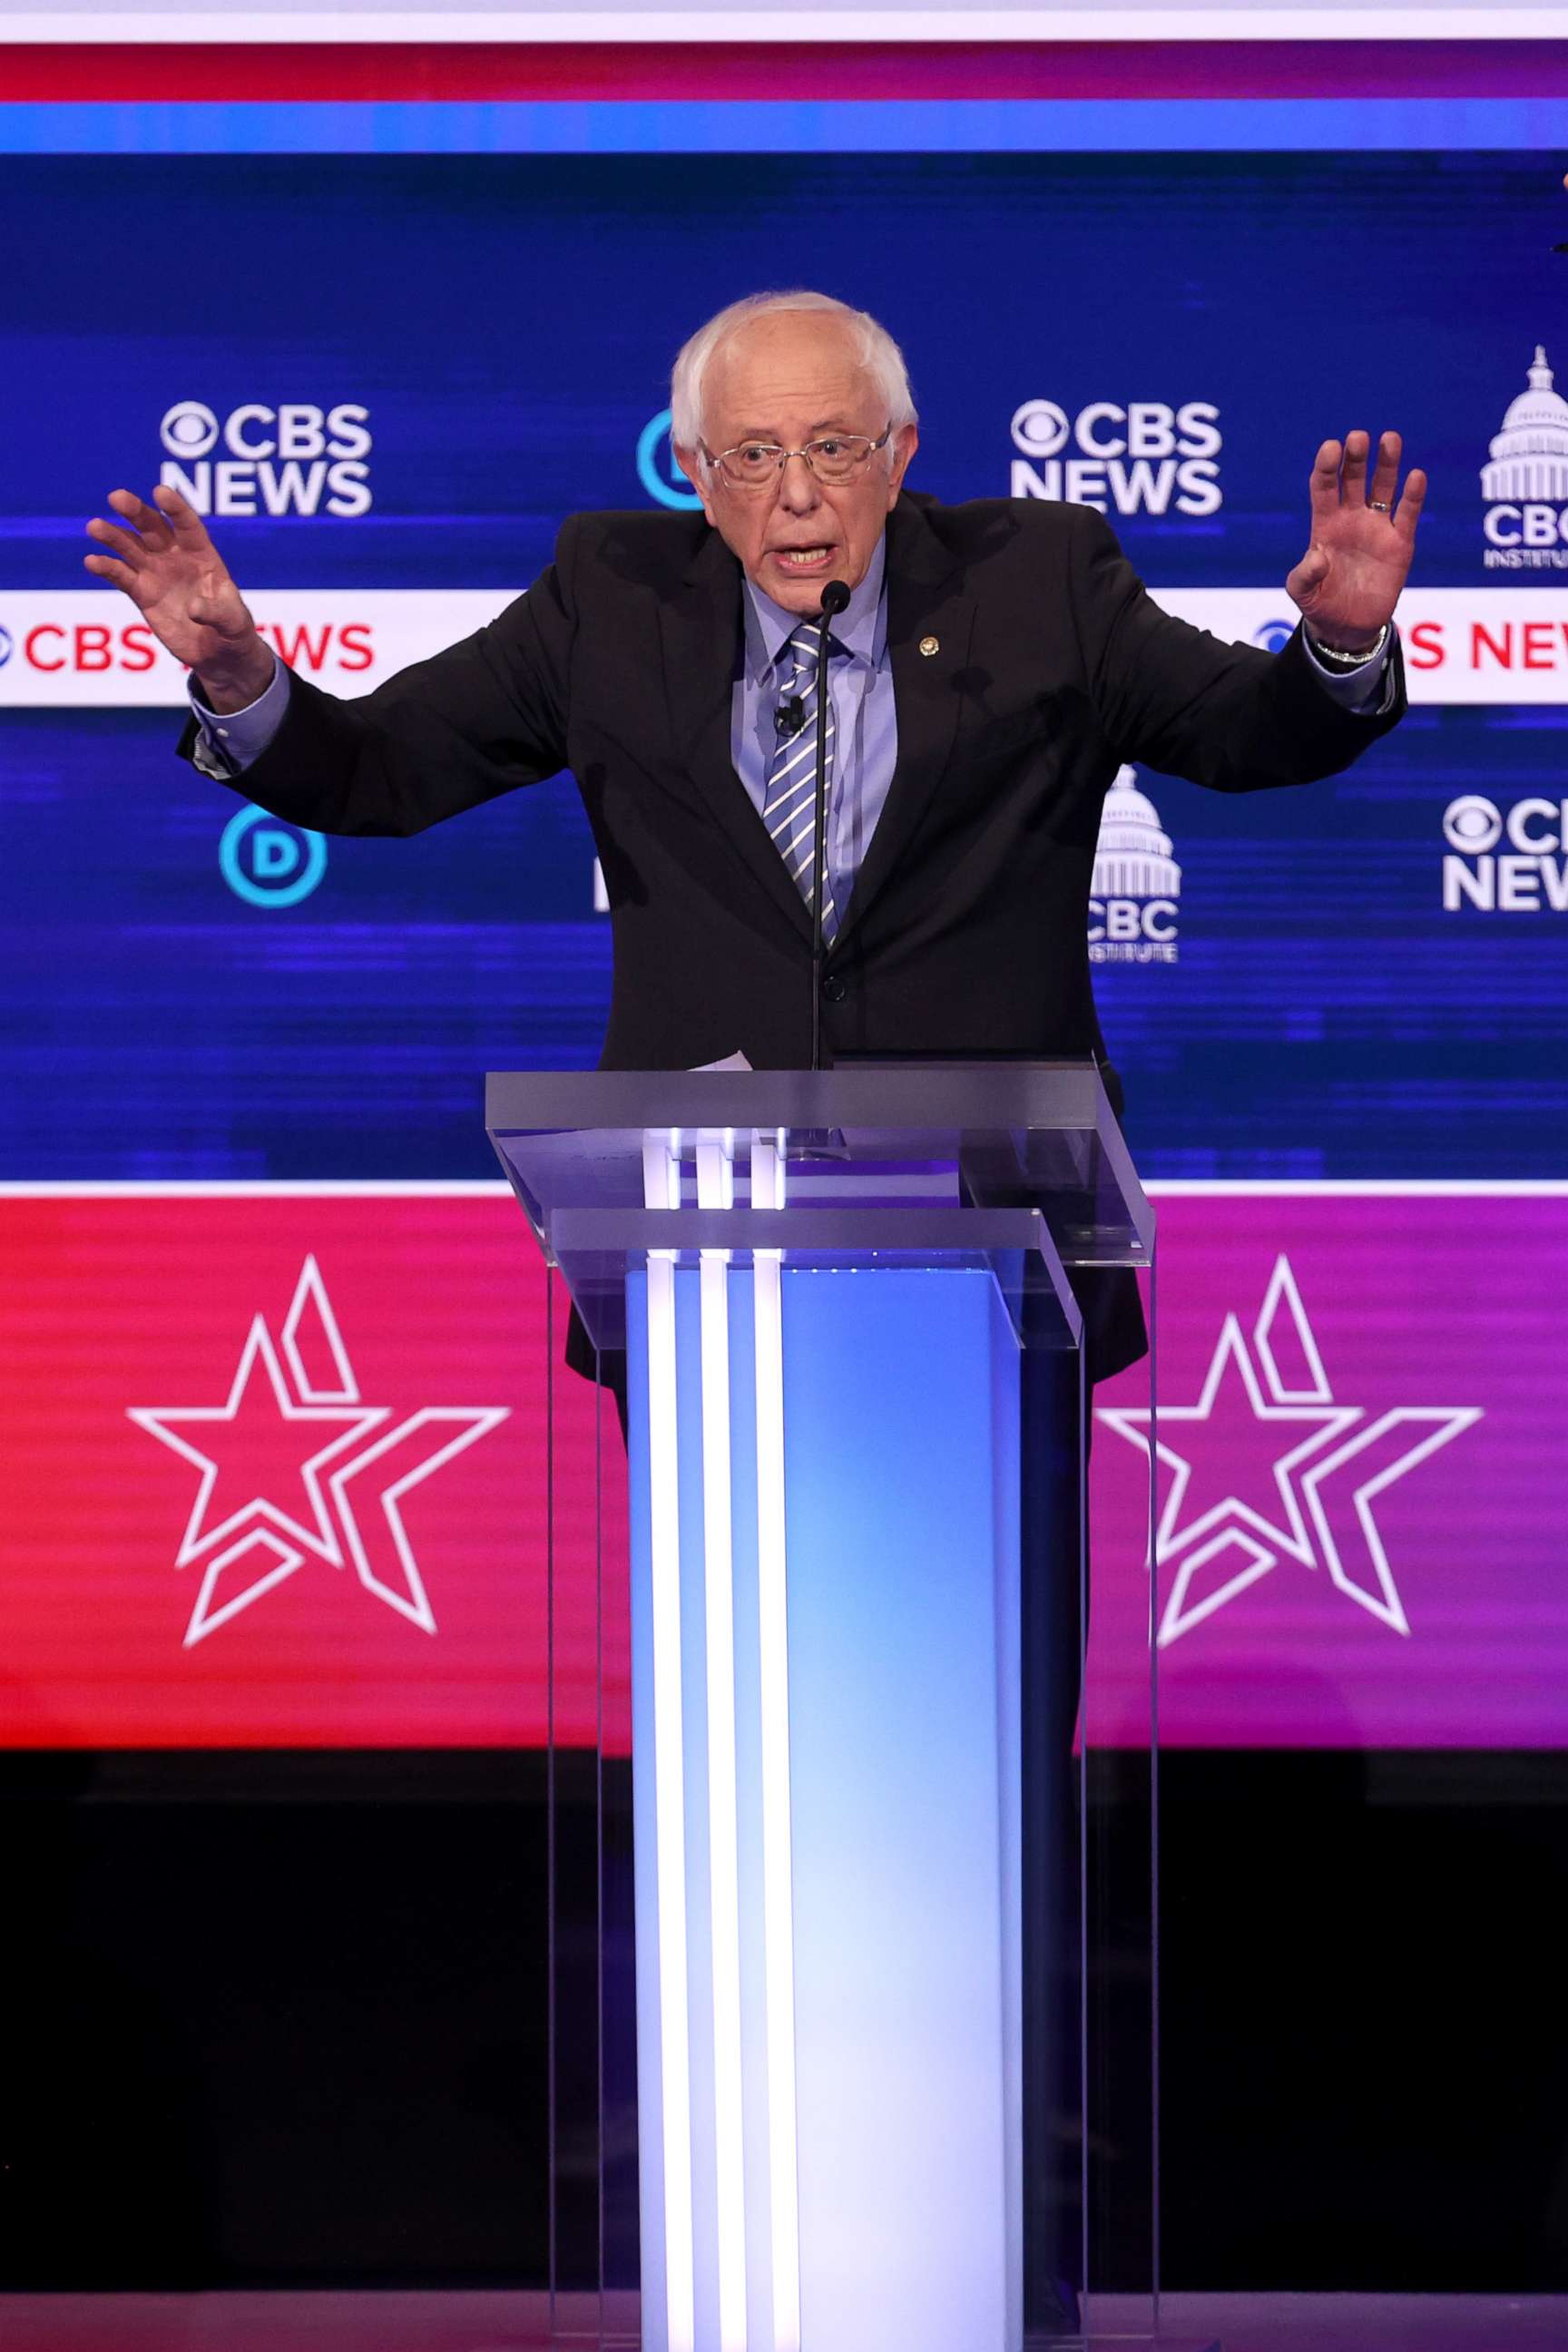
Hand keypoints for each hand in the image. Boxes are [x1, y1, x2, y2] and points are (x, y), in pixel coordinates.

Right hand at [83, 486, 272, 709]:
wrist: (217, 653)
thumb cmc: (232, 630)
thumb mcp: (234, 622)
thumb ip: (217, 612)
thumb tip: (193, 608)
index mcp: (203, 554)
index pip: (188, 525)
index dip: (175, 509)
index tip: (160, 492)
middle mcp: (175, 556)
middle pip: (153, 528)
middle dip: (136, 512)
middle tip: (116, 497)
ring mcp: (156, 572)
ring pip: (131, 547)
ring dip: (113, 536)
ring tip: (95, 527)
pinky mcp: (142, 593)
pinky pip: (121, 576)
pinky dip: (106, 568)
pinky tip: (92, 561)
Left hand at [1286, 430, 1425, 651]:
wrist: (1348, 627)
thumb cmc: (1320, 604)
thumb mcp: (1302, 593)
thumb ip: (1304, 575)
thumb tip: (1317, 556)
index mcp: (1325, 524)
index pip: (1324, 487)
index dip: (1327, 467)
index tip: (1331, 447)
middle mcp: (1352, 519)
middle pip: (1354, 479)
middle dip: (1356, 458)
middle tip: (1358, 437)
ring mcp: (1377, 528)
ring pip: (1384, 488)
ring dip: (1387, 464)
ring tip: (1389, 439)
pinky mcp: (1400, 543)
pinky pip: (1408, 514)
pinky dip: (1413, 495)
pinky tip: (1415, 476)